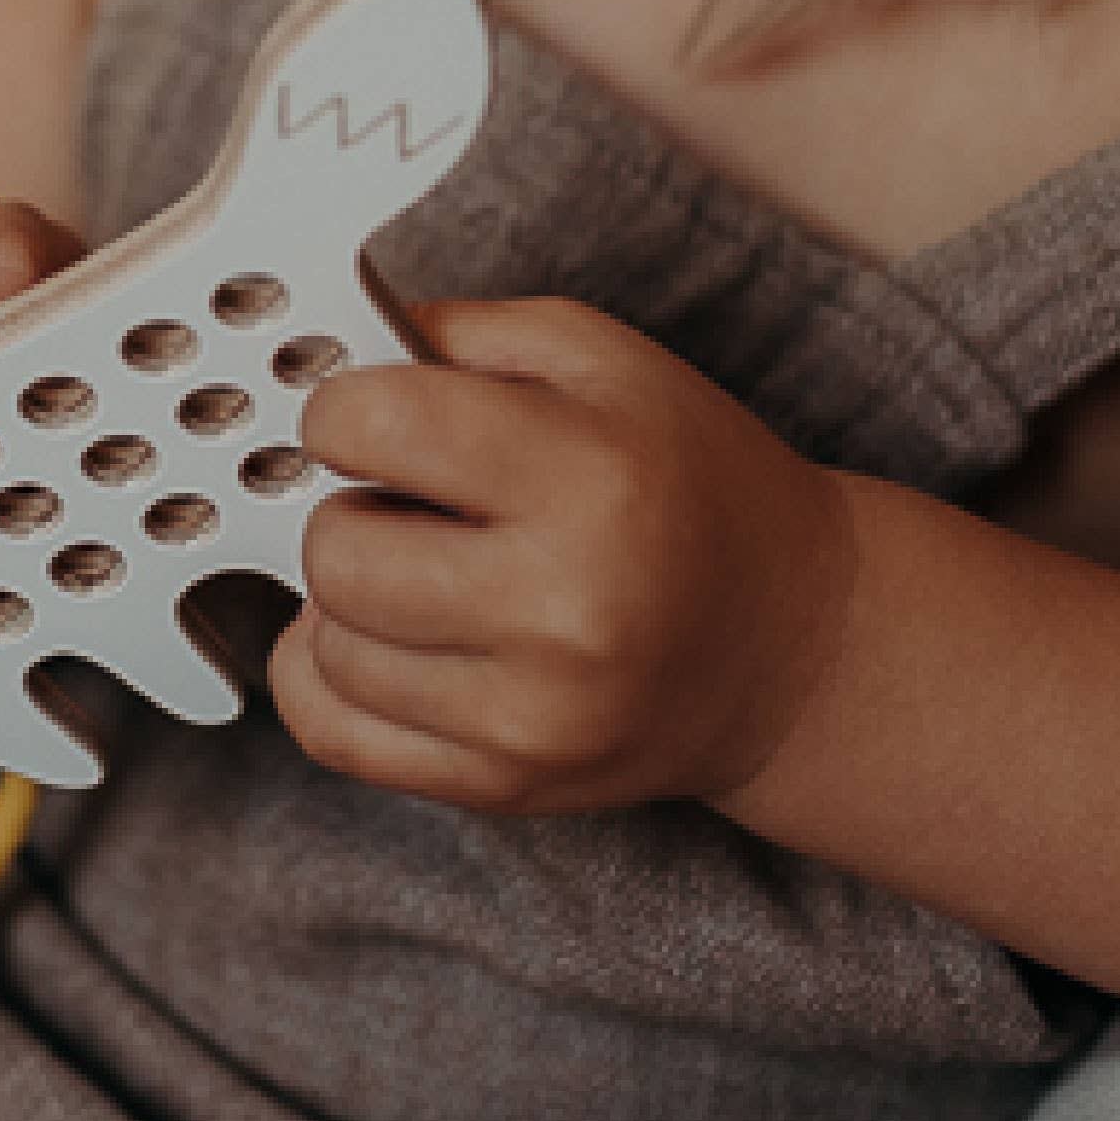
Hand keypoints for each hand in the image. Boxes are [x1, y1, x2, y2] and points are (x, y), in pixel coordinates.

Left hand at [272, 298, 860, 814]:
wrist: (793, 646)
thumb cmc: (690, 484)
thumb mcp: (603, 360)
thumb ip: (460, 334)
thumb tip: (326, 350)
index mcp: (590, 477)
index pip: (377, 426)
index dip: (343, 410)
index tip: (365, 418)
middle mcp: (565, 608)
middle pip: (336, 552)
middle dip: (348, 511)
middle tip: (402, 505)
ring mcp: (534, 715)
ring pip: (326, 648)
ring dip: (348, 602)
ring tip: (423, 574)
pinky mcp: (506, 786)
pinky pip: (332, 732)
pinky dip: (329, 679)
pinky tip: (386, 642)